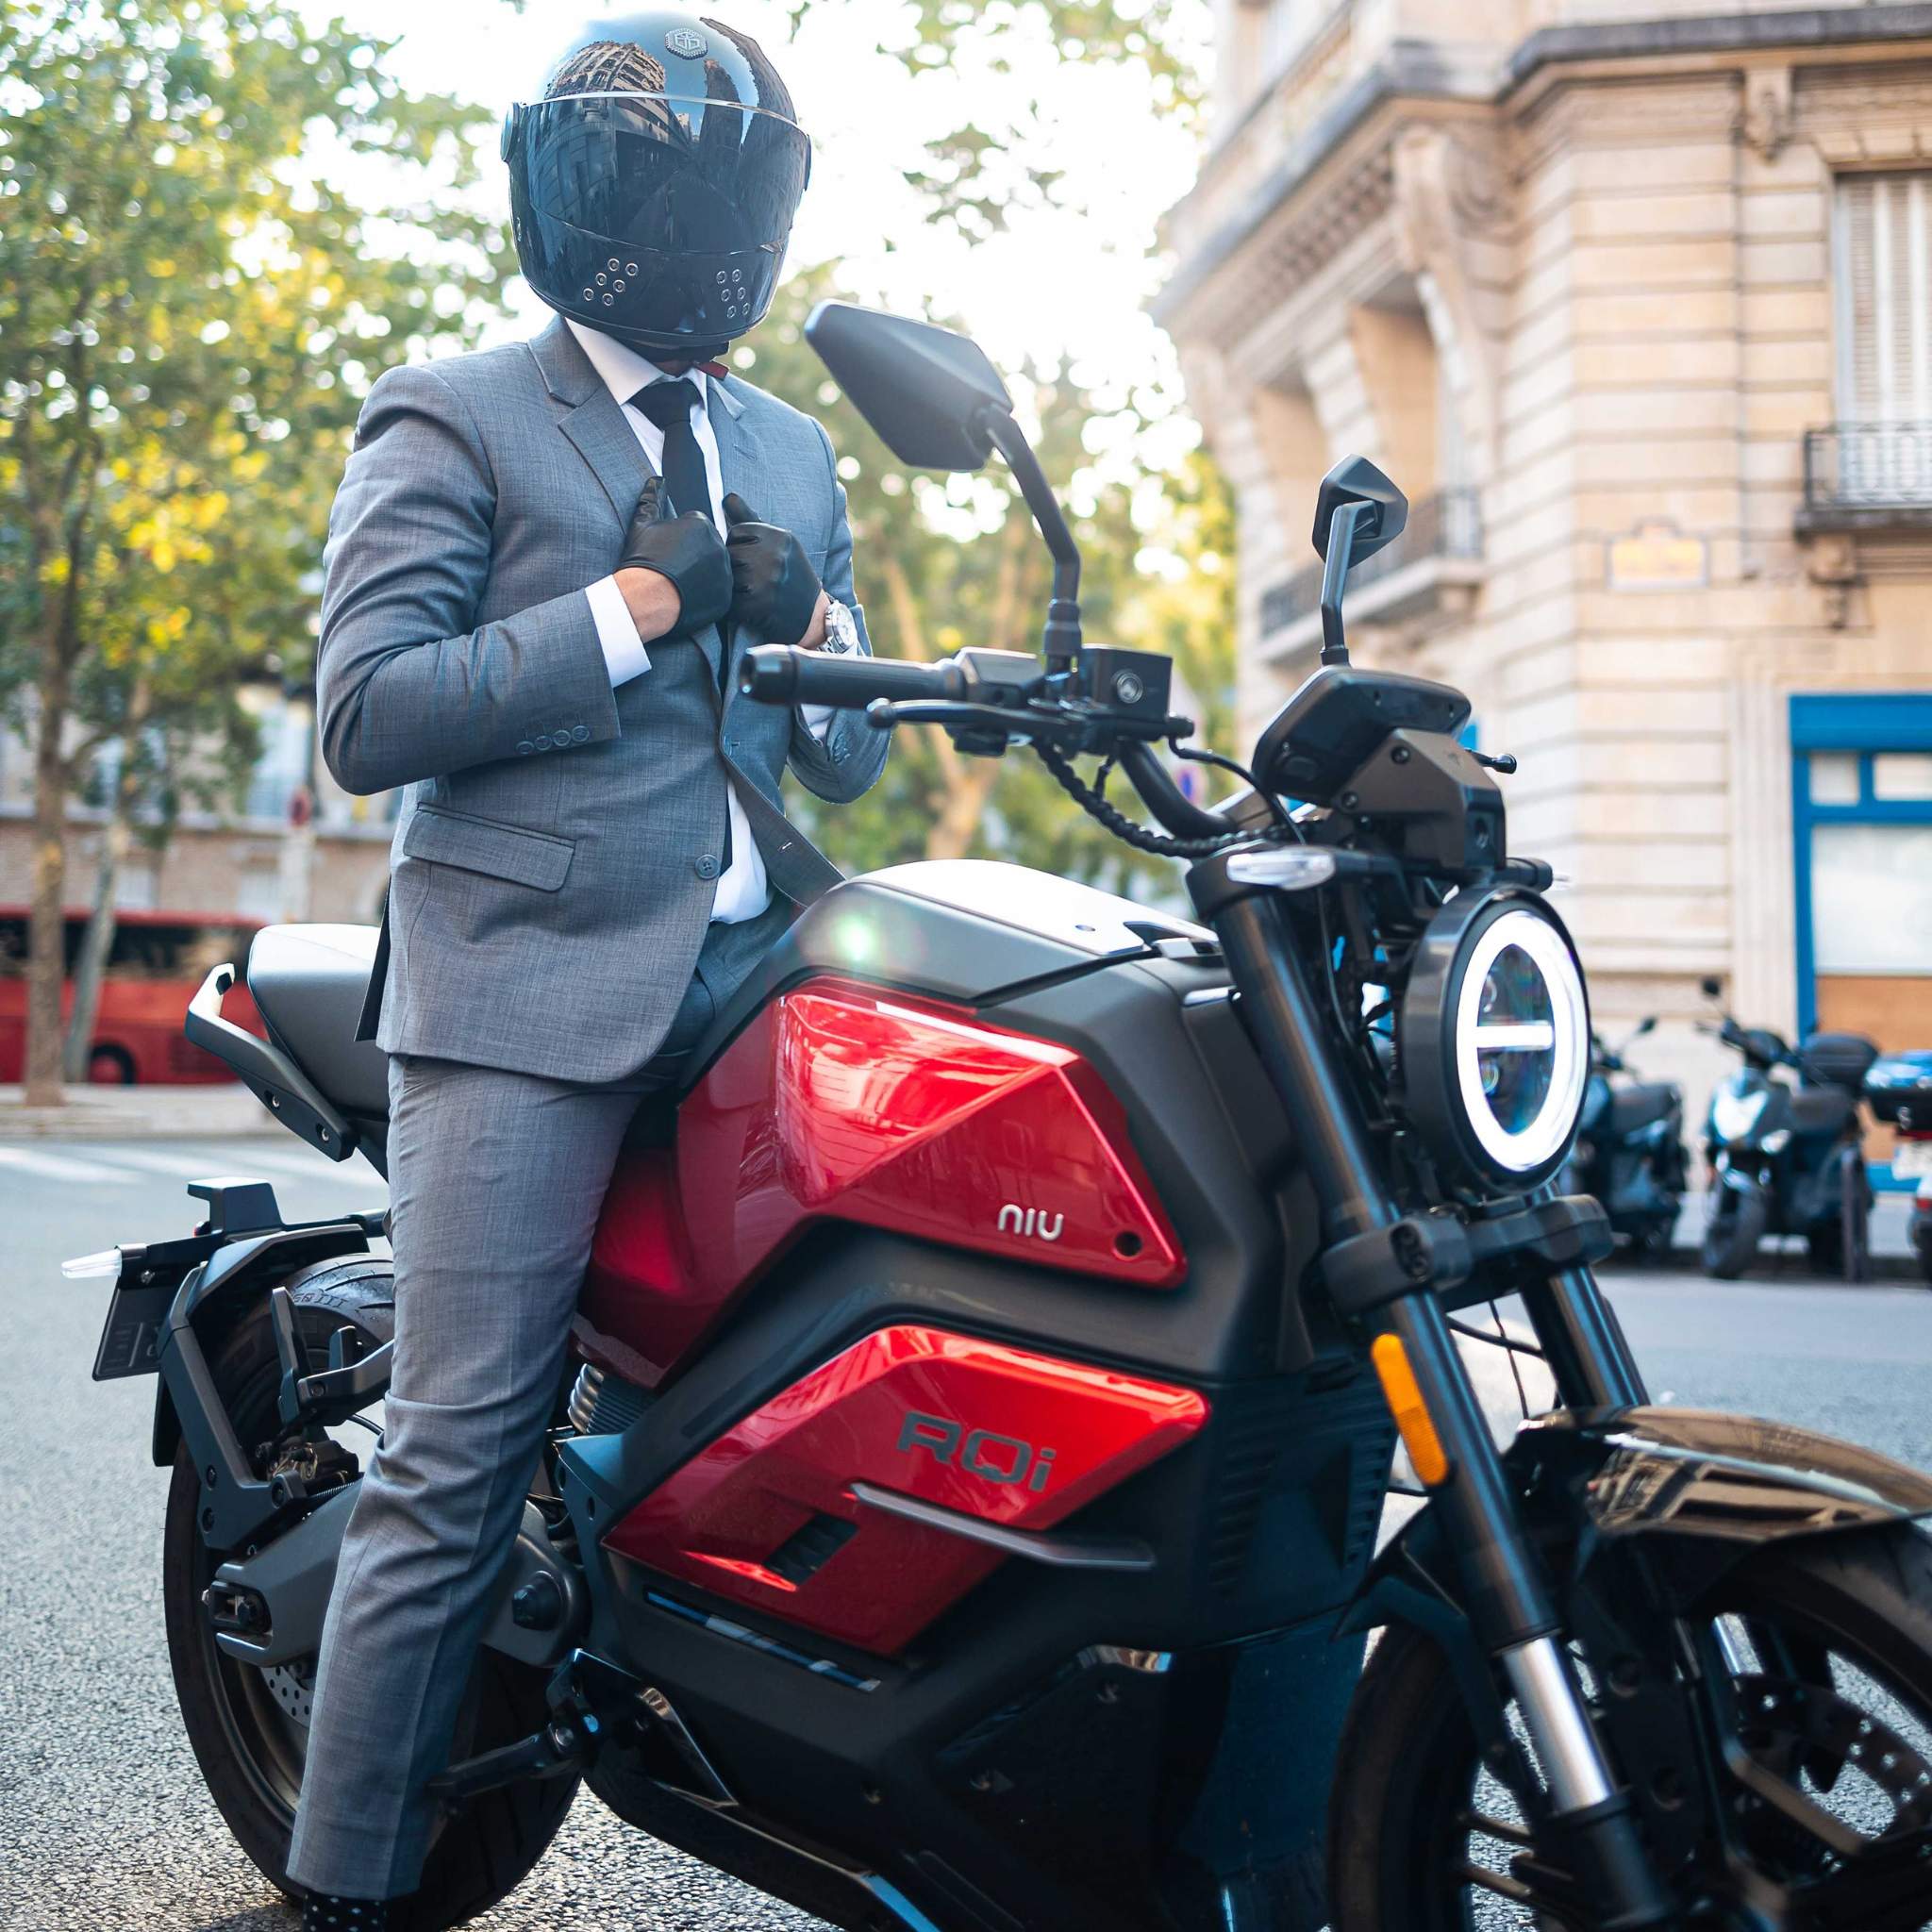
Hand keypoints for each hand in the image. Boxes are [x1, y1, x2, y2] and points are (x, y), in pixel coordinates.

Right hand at [617, 476, 731, 636]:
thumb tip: (656, 480)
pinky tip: (687, 598)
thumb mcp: (643, 524)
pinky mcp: (725, 596)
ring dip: (701, 576)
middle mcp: (718, 545)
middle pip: (708, 549)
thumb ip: (652, 499)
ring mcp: (724, 572)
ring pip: (715, 571)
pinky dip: (706, 596)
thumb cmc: (642, 560)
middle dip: (693, 557)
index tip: (668, 553)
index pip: (696, 528)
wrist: (645, 598)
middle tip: (673, 569)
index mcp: (701, 524)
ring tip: (679, 585)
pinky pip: (719, 594)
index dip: (679, 541)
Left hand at [722, 492, 822, 647]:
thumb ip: (750, 520)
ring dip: (733, 587)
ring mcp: (767, 581)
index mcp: (780, 537)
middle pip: (730, 554)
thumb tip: (727, 497)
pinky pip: (729, 602)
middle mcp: (775, 556)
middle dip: (735, 567)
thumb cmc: (792, 575)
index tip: (752, 559)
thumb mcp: (780, 544)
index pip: (737, 532)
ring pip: (728, 578)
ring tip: (750, 593)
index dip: (738, 546)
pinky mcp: (759, 605)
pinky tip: (748, 607)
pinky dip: (733, 607)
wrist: (813, 616)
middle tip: (751, 579)